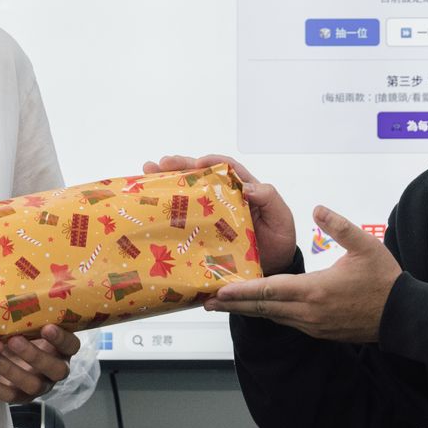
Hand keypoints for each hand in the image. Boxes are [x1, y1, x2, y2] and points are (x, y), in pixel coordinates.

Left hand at [0, 323, 81, 403]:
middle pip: (55, 369)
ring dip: (11, 369)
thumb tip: (8, 292)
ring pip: (32, 384)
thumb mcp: (30, 325)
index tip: (47, 327)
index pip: (71, 345)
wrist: (13, 355)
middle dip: (34, 355)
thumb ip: (29, 316)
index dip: (61, 339)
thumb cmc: (25, 333)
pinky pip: (9, 397)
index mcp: (64, 349)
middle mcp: (57, 369)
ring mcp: (41, 385)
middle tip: (14, 340)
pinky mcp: (22, 397)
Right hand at [143, 153, 298, 274]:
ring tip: (146, 173)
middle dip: (179, 167)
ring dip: (167, 181)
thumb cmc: (279, 237)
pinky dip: (168, 210)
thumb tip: (247, 188)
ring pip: (188, 193)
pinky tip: (150, 206)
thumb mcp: (280, 216)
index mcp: (243, 189)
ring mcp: (212, 213)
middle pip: (199, 176)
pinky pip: (185, 218)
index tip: (197, 162)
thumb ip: (269, 198)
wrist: (274, 266)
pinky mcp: (204, 230)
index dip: (210, 162)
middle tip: (159, 164)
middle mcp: (224, 197)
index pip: (226, 168)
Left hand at [205, 205, 401, 342]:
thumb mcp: (364, 245)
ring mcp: (313, 325)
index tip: (218, 290)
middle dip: (233, 305)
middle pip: (263, 308)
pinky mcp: (319, 331)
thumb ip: (338, 225)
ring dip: (248, 310)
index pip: (269, 290)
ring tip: (225, 304)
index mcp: (315, 290)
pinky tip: (259, 307)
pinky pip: (286, 322)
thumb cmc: (385, 280)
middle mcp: (309, 312)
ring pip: (272, 317)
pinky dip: (268, 314)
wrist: (403, 316)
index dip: (241, 291)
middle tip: (207, 301)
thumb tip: (317, 208)